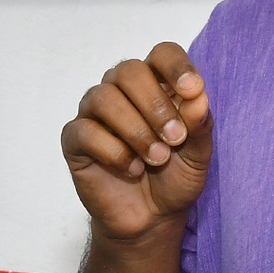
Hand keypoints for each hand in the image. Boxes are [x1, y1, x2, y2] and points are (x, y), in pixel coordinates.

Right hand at [61, 43, 211, 247]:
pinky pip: (86, 131)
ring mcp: (95, 113)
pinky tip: (131, 169)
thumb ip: (199, 125)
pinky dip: (114, 151)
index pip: (162, 54)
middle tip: (175, 139)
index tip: (192, 90)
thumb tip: (198, 97)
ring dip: (136, 130)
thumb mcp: (198, 154)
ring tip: (156, 159)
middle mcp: (122, 90)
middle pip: (130, 71)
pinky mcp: (75, 139)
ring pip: (104, 98)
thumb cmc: (174, 177)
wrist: (151, 218)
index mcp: (156, 84)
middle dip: (155, 105)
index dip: (176, 66)